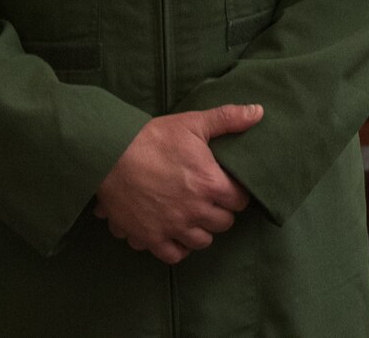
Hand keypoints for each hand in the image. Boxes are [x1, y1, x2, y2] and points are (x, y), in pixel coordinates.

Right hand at [94, 103, 261, 263]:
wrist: (110, 155)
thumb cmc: (153, 138)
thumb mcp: (193, 123)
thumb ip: (228, 119)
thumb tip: (258, 112)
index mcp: (210, 184)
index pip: (240, 201)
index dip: (236, 193)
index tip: (228, 187)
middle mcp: (195, 211)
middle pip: (223, 223)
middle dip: (221, 211)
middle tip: (211, 200)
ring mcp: (172, 227)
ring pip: (202, 241)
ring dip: (202, 230)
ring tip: (195, 217)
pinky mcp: (150, 237)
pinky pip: (173, 255)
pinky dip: (177, 248)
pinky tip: (175, 234)